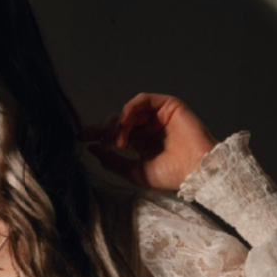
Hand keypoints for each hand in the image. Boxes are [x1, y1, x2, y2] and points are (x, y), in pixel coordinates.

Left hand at [82, 93, 215, 191]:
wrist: (195, 170)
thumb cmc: (171, 175)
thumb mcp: (134, 172)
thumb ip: (113, 161)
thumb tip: (92, 150)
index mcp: (142, 143)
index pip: (116, 134)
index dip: (97, 133)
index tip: (81, 137)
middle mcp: (149, 128)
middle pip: (119, 120)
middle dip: (105, 129)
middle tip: (100, 141)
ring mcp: (158, 116)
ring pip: (128, 110)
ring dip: (118, 123)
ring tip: (117, 141)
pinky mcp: (167, 105)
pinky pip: (141, 101)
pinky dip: (129, 112)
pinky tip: (125, 127)